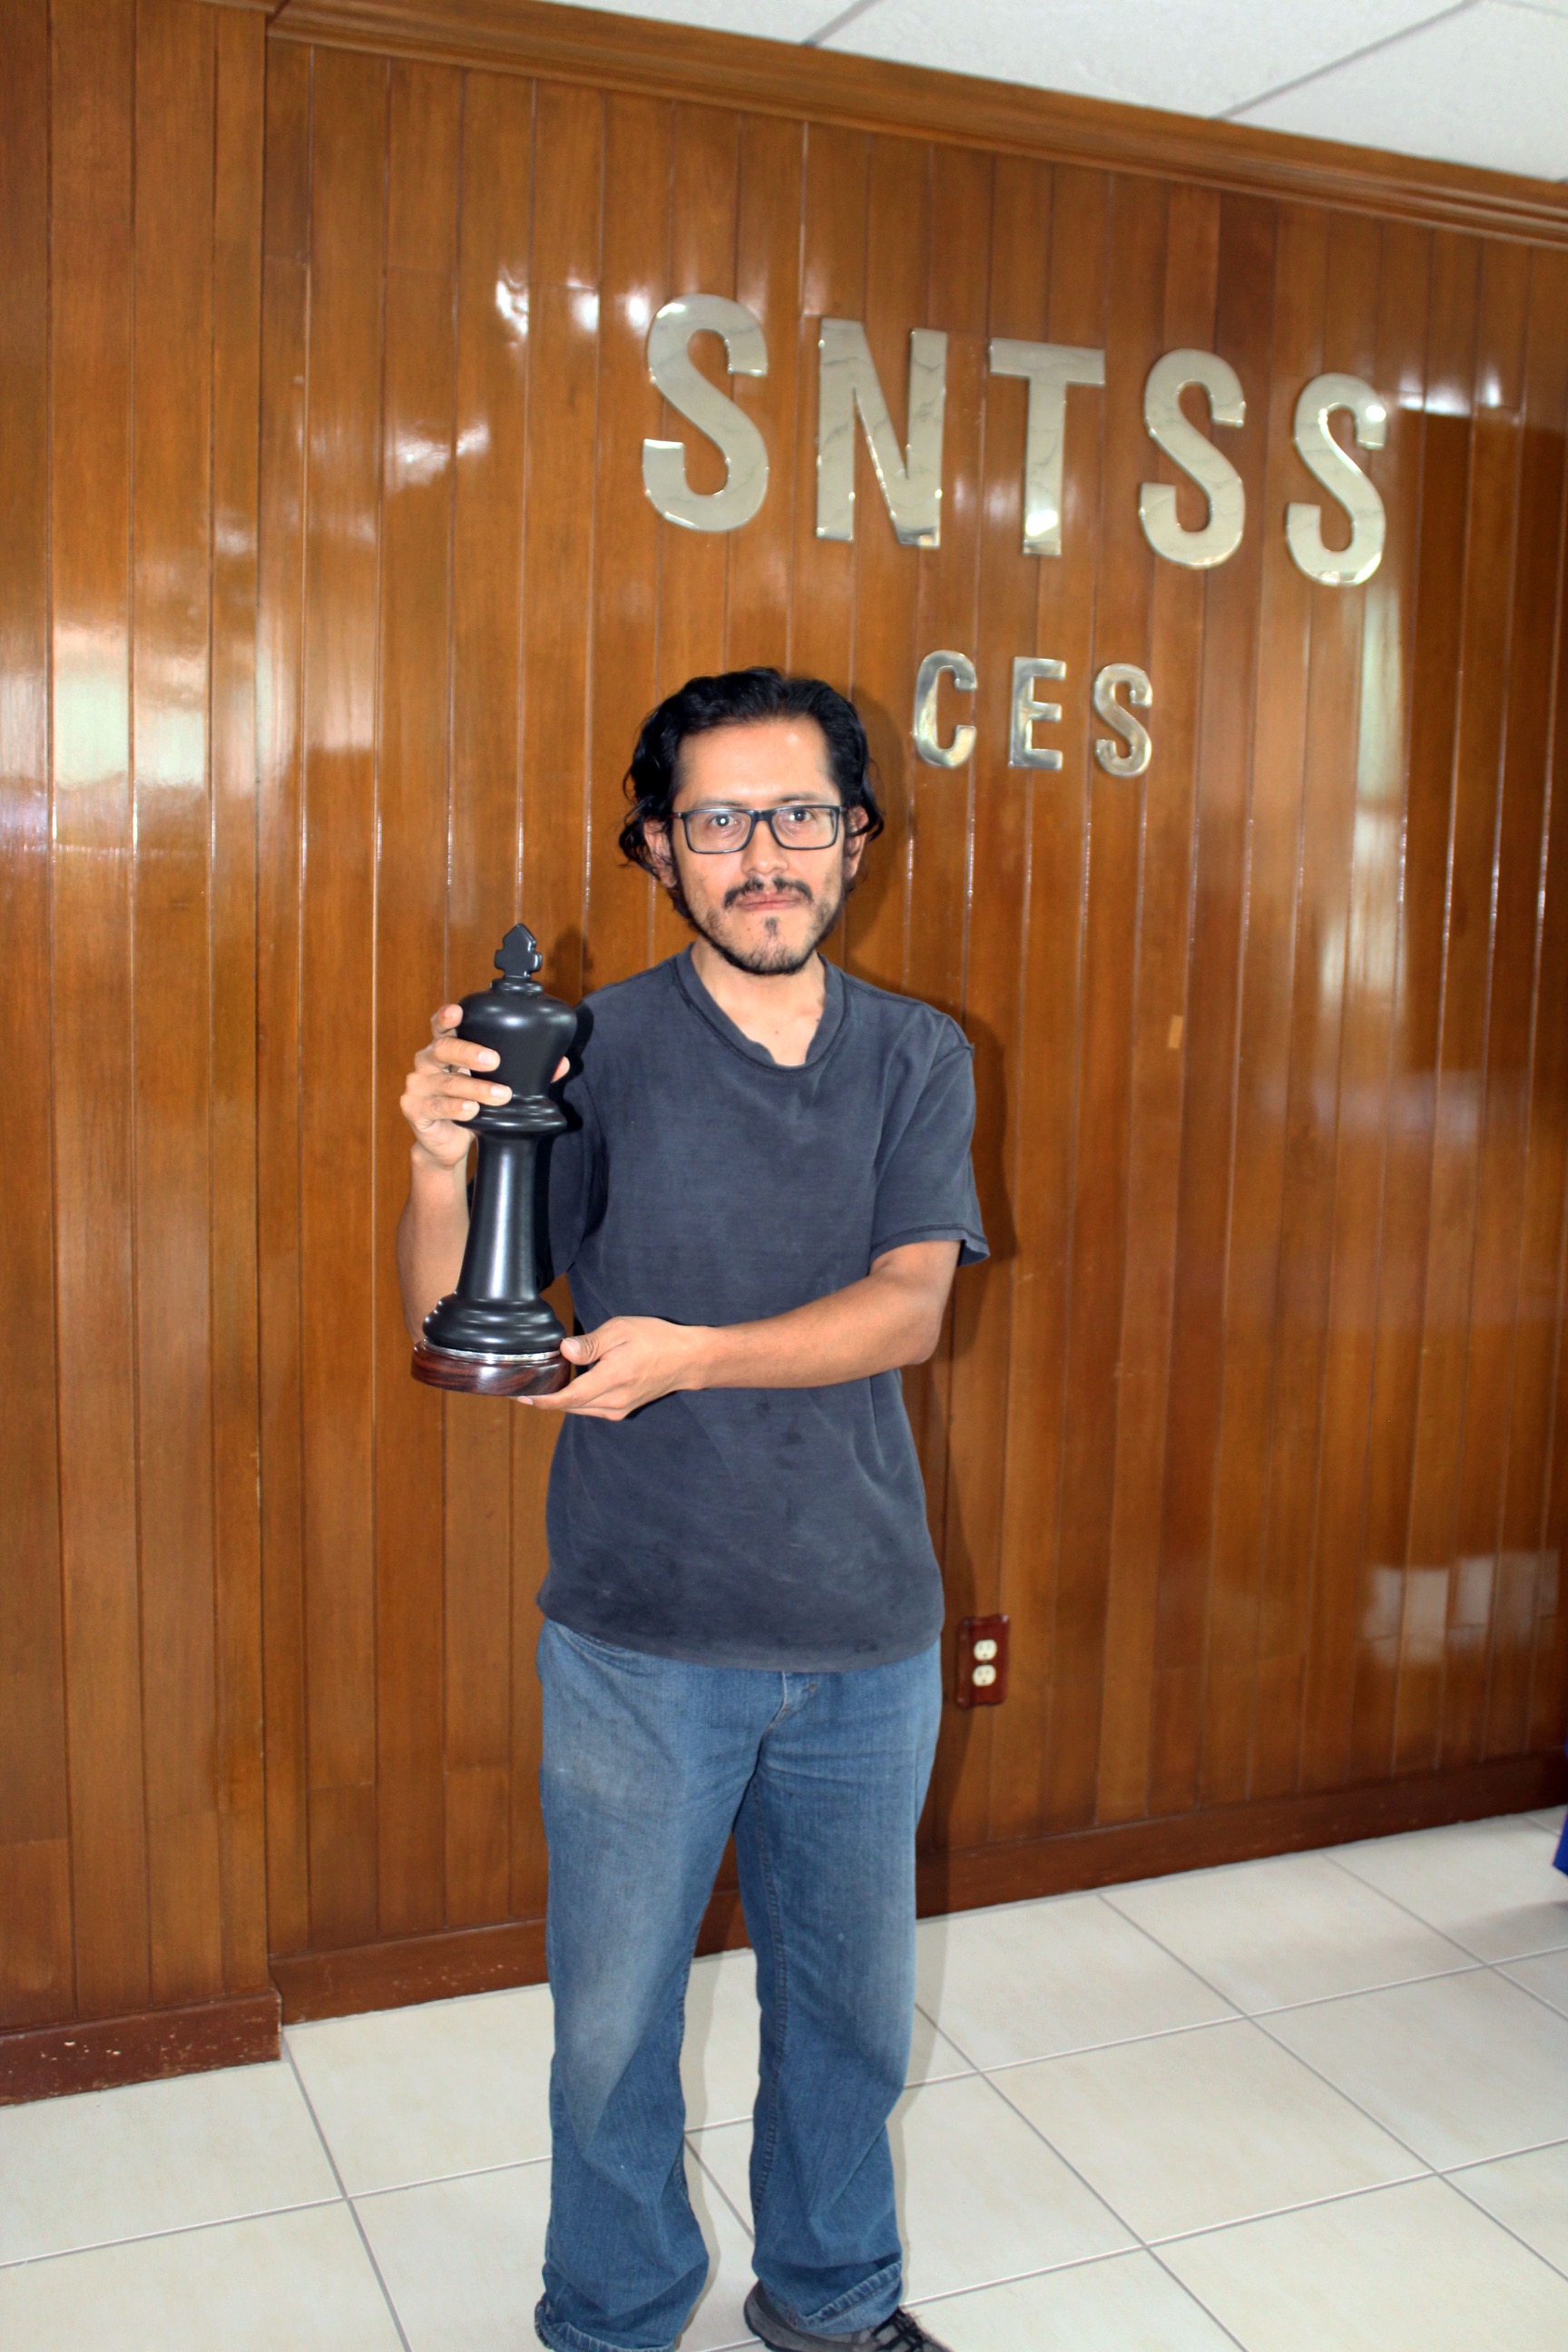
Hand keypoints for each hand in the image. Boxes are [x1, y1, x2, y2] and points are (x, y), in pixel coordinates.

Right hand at [400, 1004, 565, 1172]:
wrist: (446, 1143)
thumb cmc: (470, 1104)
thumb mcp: (494, 1084)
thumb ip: (524, 1072)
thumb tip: (562, 1064)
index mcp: (445, 1049)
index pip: (441, 1026)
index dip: (446, 1016)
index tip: (458, 1011)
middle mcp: (427, 1062)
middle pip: (442, 1048)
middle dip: (468, 1052)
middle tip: (494, 1060)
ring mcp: (418, 1086)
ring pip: (445, 1082)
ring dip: (474, 1087)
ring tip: (499, 1095)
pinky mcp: (415, 1110)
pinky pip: (436, 1107)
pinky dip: (456, 1108)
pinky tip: (472, 1110)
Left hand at [523, 1317, 708, 1420]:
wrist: (686, 1359)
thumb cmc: (655, 1339)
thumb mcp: (620, 1331)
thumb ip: (590, 1343)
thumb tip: (564, 1350)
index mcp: (612, 1379)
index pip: (569, 1397)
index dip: (542, 1399)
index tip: (521, 1395)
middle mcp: (614, 1400)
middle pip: (570, 1406)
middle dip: (544, 1399)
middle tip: (520, 1388)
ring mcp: (619, 1408)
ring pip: (580, 1409)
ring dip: (559, 1401)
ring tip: (538, 1388)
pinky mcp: (623, 1409)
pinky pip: (591, 1408)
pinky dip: (576, 1401)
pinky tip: (567, 1388)